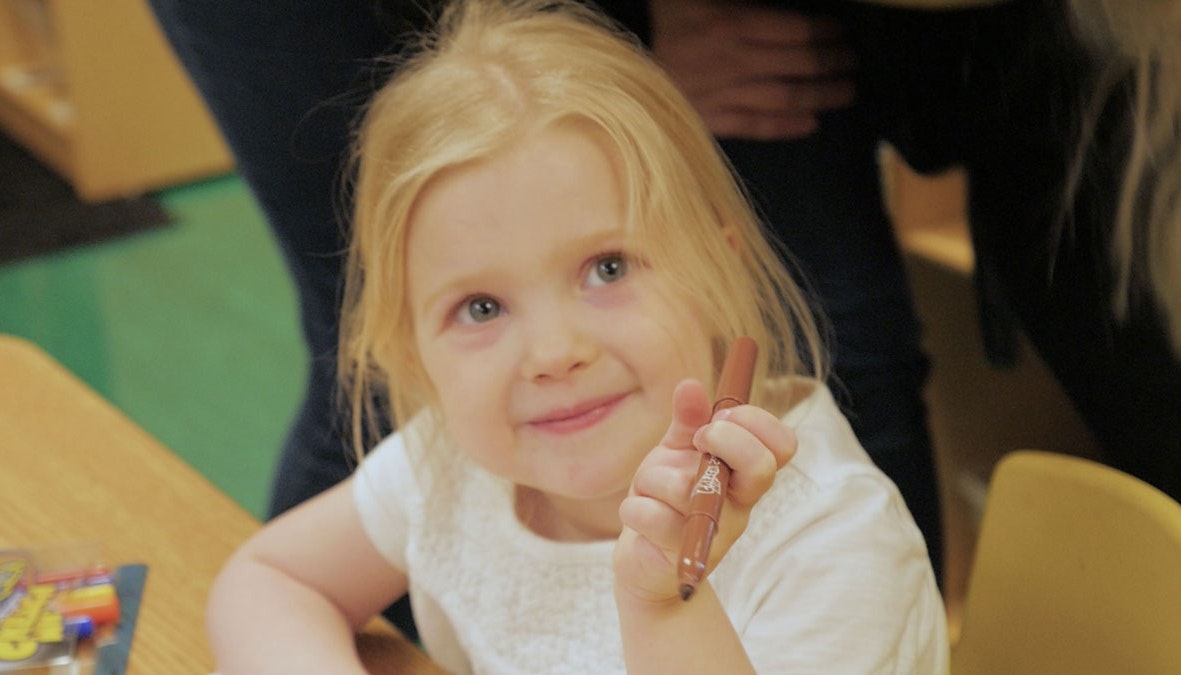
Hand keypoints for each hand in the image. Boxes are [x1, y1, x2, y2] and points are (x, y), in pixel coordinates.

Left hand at [615, 379, 797, 603]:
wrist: (643, 557)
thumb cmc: (667, 499)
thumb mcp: (677, 453)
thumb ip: (688, 420)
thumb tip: (689, 386)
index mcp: (745, 477)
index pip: (782, 445)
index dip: (755, 421)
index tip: (718, 417)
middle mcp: (740, 506)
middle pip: (761, 467)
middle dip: (724, 440)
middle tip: (697, 441)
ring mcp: (715, 533)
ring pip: (685, 488)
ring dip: (654, 477)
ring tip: (649, 488)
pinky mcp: (683, 556)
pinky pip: (652, 516)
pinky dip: (635, 508)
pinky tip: (638, 515)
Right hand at [650, 0, 855, 139]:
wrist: (611, 63)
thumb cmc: (661, 20)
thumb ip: (741, 1)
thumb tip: (776, 10)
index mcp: (731, 23)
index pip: (797, 29)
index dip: (826, 32)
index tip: (842, 32)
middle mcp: (733, 61)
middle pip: (799, 64)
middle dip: (832, 63)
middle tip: (853, 62)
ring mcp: (722, 94)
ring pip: (785, 97)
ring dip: (821, 95)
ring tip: (845, 93)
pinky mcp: (707, 119)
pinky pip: (756, 125)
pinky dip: (786, 125)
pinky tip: (810, 123)